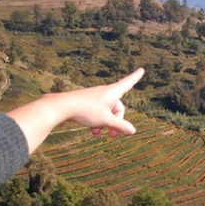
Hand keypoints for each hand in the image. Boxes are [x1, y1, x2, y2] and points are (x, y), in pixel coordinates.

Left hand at [6, 68, 144, 153]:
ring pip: (107, 113)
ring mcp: (96, 98)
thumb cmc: (85, 110)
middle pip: (118, 108)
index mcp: (112, 92)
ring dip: (105, 125)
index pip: (128, 83)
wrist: (62, 106)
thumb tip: (133, 131)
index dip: (135, 77)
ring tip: (98, 134)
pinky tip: (92, 132)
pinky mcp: (87, 103)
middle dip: (116, 122)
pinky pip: (98, 113)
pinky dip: (98, 122)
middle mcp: (105, 92)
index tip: (142, 69)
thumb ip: (120, 126)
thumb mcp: (105, 120)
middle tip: (112, 135)